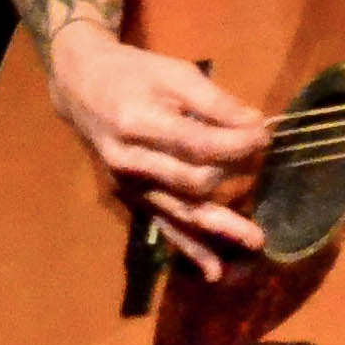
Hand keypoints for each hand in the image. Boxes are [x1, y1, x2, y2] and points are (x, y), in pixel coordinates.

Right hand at [43, 22, 271, 278]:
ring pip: (180, 212)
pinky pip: (163, 226)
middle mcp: (128, 161)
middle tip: (262, 162)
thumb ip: (214, 101)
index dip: (238, 143)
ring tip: (256, 240)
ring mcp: (127, 184)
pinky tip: (213, 271)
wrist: (80, 87)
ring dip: (219, 227)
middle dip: (235, 175)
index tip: (264, 134)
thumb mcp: (173, 73)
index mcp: (136, 123)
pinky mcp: (129, 197)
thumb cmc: (132, 73)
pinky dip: (188, 248)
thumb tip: (255, 126)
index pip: (198, 144)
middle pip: (193, 181)